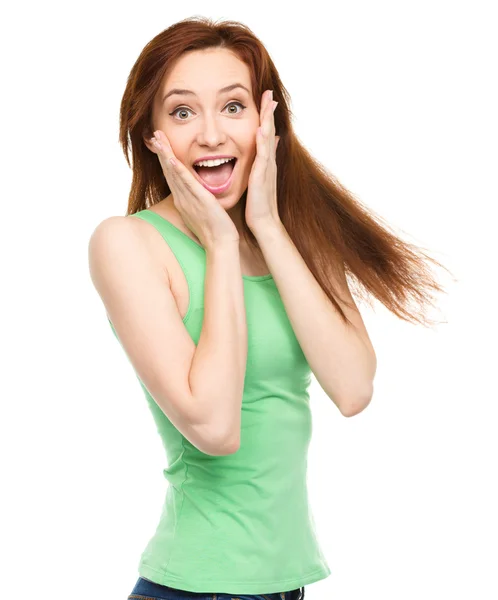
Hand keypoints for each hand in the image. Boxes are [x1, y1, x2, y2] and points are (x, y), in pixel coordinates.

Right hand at [146, 131, 239, 249]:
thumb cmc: (215, 230)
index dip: (165, 159)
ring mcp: (188, 199)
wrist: (220, 244)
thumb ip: (200, 200)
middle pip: (168, 171)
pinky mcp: (198, 201)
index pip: (172, 176)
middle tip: (155, 135)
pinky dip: (177, 170)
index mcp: (183, 200)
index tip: (160, 144)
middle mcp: (182, 198)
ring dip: (165, 155)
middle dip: (161, 152)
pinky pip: (185, 183)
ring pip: (173, 173)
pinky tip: (171, 158)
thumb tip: (201, 192)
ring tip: (158, 139)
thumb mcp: (204, 211)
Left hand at [245, 90, 280, 230]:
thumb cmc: (258, 205)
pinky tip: (261, 128)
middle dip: (269, 112)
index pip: (266, 135)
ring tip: (268, 102)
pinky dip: (263, 140)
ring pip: (268, 138)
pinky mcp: (262, 175)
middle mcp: (268, 162)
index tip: (266, 100)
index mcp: (265, 163)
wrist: (264, 222)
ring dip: (268, 119)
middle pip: (270, 131)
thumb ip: (259, 169)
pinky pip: (263, 154)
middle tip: (269, 93)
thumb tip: (259, 160)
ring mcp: (267, 167)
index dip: (266, 118)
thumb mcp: (258, 182)